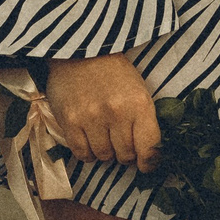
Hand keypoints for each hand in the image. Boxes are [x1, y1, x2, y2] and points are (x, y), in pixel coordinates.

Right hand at [43, 53, 160, 173]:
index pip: (149, 146)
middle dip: (127, 155)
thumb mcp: (139, 91)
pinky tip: (90, 140)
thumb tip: (147, 153)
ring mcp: (92, 119)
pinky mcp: (70, 123)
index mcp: (140, 104)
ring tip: (105, 137)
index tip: (147, 166)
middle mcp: (117, 113)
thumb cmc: (115, 74)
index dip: (150, 162)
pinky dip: (88, 153)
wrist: (81, 53)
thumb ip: (143, 120)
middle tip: (123, 145)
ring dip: (106, 153)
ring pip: (104, 157)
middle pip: (126, 155)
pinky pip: (82, 154)